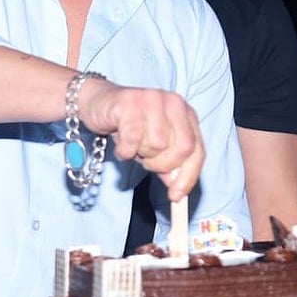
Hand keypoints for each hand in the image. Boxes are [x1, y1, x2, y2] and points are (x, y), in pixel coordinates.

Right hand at [77, 78, 204, 200]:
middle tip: (145, 163)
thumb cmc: (129, 126)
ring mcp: (153, 99)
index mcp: (186, 114)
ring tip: (131, 145)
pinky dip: (125, 150)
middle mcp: (174, 103)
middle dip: (162, 165)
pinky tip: (121, 145)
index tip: (175, 196)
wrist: (98, 102)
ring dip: (140, 154)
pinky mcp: (131, 102)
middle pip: (182, 148)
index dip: (188, 176)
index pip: (197, 150)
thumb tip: (178, 193)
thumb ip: (170, 166)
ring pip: (157, 144)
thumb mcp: (154, 147)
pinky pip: (133, 139)